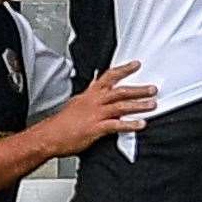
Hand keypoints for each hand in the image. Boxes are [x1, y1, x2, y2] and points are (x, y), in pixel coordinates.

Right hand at [35, 61, 154, 156]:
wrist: (49, 136)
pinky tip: (141, 125)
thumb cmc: (61, 124)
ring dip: (138, 105)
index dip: (122, 70)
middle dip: (137, 89)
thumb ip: (88, 98)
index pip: (107, 77)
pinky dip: (130, 124)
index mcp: (88, 95)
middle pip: (118, 91)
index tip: (135, 65)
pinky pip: (116, 125)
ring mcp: (95, 115)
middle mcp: (93, 102)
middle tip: (152, 88)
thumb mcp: (75, 104)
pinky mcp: (96, 128)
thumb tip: (96, 92)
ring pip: (120, 106)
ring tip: (152, 105)